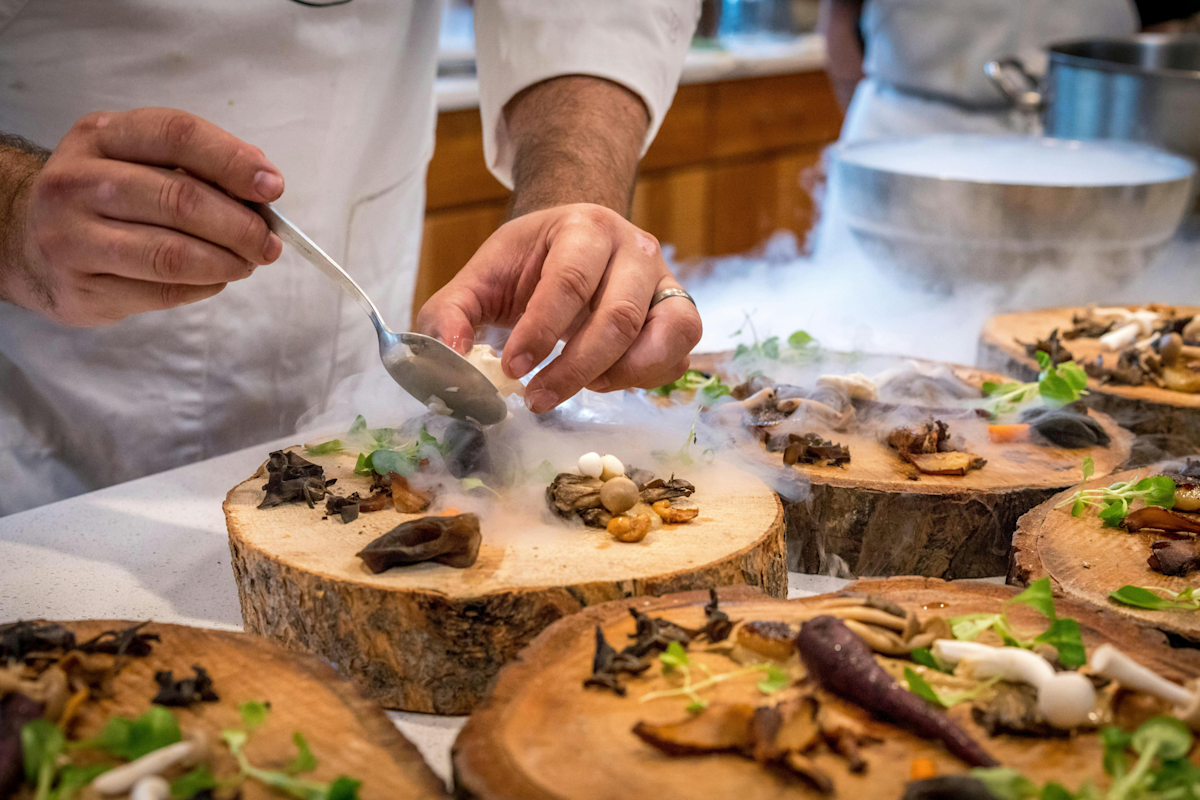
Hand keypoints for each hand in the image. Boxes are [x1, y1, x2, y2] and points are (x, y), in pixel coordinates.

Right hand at [2, 108, 283, 325]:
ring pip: (172, 254)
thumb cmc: (104, 197)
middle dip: (241, 226)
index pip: (177, 135)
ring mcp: (71, 237)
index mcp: (100, 136)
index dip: (232, 161)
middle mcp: (76, 182)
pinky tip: (215, 279)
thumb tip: (263, 183)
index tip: (273, 188)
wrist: (27, 241)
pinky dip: (204, 287)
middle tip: (269, 243)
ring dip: (227, 262)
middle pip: (181, 200)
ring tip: (248, 263)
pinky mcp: (80, 288)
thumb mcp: (137, 160)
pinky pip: (162, 291)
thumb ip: (196, 164)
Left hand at [416, 203, 702, 412]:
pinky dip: (644, 379)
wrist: (577, 241)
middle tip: (537, 399)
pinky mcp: (680, 313)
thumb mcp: (481, 277)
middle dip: (575, 369)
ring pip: (664, 336)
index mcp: (584, 228)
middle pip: (618, 317)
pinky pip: (678, 356)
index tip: (512, 370)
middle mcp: (635, 249)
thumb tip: (450, 359)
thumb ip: (451, 314)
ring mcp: (665, 281)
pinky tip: (605, 380)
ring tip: (580, 387)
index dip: (541, 332)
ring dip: (619, 376)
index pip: (568, 282)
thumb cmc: (529, 262)